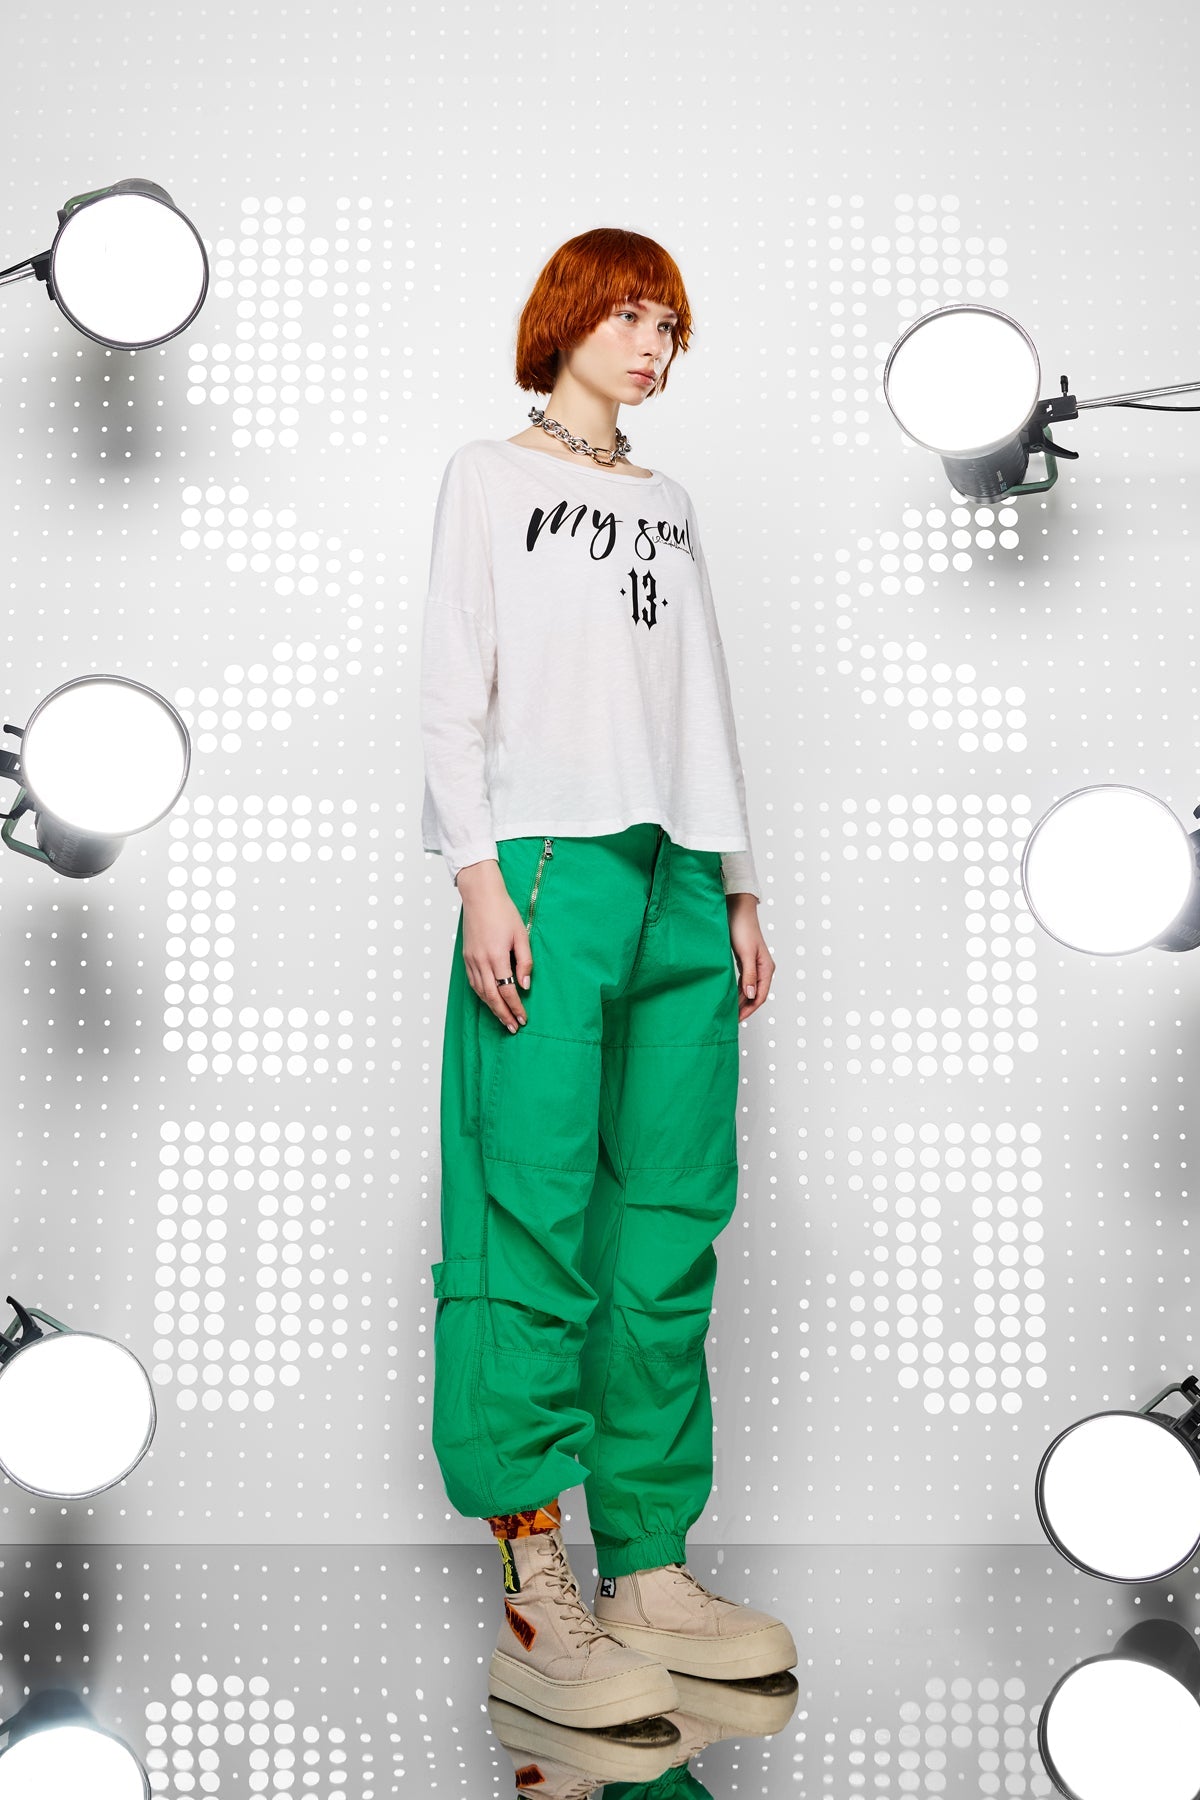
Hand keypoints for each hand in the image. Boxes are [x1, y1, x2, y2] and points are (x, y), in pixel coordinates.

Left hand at [727, 893, 773, 1023]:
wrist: (738, 911)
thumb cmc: (743, 929)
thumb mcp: (745, 954)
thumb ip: (749, 976)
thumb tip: (752, 996)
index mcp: (766, 968)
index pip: (760, 996)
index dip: (749, 1009)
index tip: (737, 1019)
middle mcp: (763, 969)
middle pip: (756, 995)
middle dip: (745, 1008)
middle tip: (730, 1019)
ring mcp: (755, 966)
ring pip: (750, 989)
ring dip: (741, 1001)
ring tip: (729, 1010)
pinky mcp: (746, 962)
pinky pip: (744, 982)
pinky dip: (738, 991)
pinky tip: (730, 996)